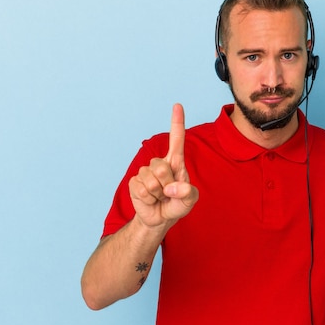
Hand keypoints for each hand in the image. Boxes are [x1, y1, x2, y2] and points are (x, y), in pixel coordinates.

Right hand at [128, 103, 198, 229]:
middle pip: (161, 167)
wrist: (159, 218)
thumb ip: (188, 193)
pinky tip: (150, 200)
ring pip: (151, 180)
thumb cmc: (177, 205)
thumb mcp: (190, 201)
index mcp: (175, 163)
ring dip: (158, 194)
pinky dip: (148, 199)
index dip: (177, 123)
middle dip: (167, 184)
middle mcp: (159, 163)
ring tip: (160, 197)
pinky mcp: (135, 182)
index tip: (177, 106)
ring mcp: (145, 171)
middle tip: (169, 193)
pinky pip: (142, 189)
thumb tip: (174, 188)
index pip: (176, 140)